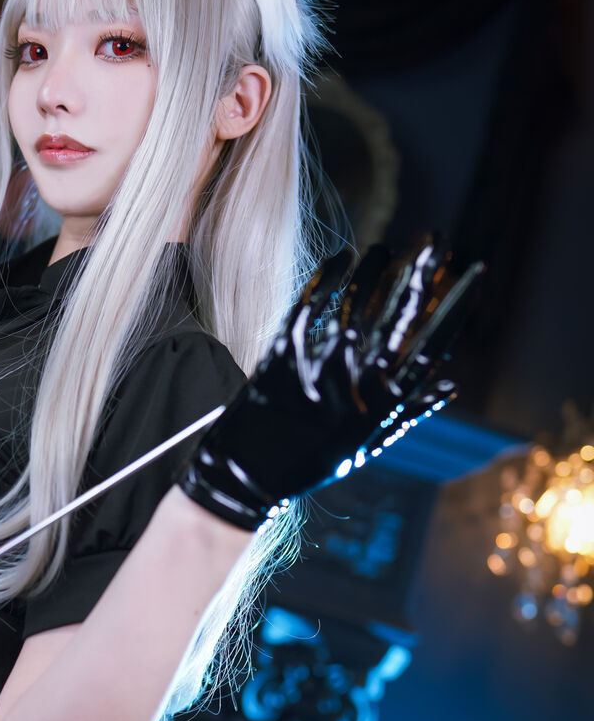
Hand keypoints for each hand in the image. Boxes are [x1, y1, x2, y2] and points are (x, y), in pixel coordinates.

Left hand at [175, 235, 484, 529]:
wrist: (245, 481)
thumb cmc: (310, 462)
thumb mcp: (362, 448)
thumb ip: (406, 415)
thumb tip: (450, 384)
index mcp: (380, 411)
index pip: (431, 349)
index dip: (455, 308)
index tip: (476, 271)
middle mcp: (353, 394)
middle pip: (397, 321)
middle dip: (419, 275)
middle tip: (437, 238)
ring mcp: (315, 378)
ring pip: (353, 310)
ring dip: (373, 273)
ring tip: (388, 246)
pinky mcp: (278, 364)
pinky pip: (306, 312)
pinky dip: (325, 282)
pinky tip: (342, 258)